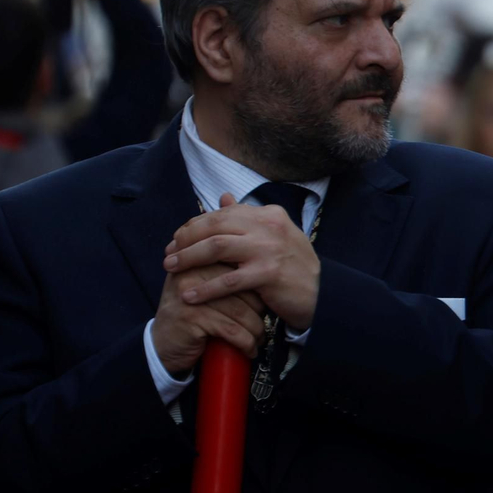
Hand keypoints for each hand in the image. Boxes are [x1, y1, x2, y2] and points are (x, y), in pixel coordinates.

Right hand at [150, 263, 267, 376]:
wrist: (161, 344)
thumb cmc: (190, 316)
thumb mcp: (202, 289)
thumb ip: (222, 274)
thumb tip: (263, 274)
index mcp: (197, 261)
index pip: (238, 268)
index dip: (256, 288)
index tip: (265, 302)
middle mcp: (191, 273)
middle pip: (242, 289)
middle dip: (259, 309)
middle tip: (265, 322)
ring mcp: (191, 295)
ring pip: (240, 311)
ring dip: (256, 329)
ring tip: (259, 337)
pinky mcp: (193, 318)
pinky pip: (232, 330)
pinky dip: (246, 342)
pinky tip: (250, 349)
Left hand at [164, 192, 320, 331]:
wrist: (324, 294)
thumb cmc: (294, 266)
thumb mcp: (274, 235)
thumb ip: (248, 217)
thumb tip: (223, 196)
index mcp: (268, 214)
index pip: (222, 213)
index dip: (194, 226)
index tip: (177, 240)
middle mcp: (268, 225)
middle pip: (214, 225)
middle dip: (185, 239)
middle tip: (168, 254)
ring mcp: (269, 249)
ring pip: (216, 247)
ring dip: (188, 258)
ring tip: (171, 268)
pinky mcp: (268, 274)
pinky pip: (228, 280)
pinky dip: (205, 288)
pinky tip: (189, 296)